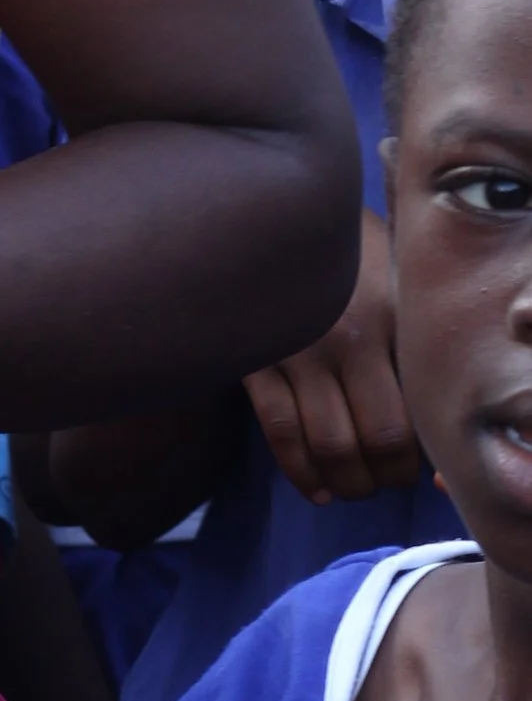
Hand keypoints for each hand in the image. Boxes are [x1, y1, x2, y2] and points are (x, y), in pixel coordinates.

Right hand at [243, 205, 419, 502]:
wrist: (268, 210)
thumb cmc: (344, 246)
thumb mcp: (394, 272)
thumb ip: (413, 329)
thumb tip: (442, 401)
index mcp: (396, 317)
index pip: (424, 406)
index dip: (429, 453)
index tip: (428, 465)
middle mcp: (353, 340)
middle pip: (383, 438)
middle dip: (390, 477)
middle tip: (390, 483)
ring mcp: (301, 353)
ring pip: (332, 446)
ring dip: (350, 483)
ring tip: (356, 489)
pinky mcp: (258, 361)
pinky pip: (281, 433)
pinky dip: (302, 473)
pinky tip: (318, 490)